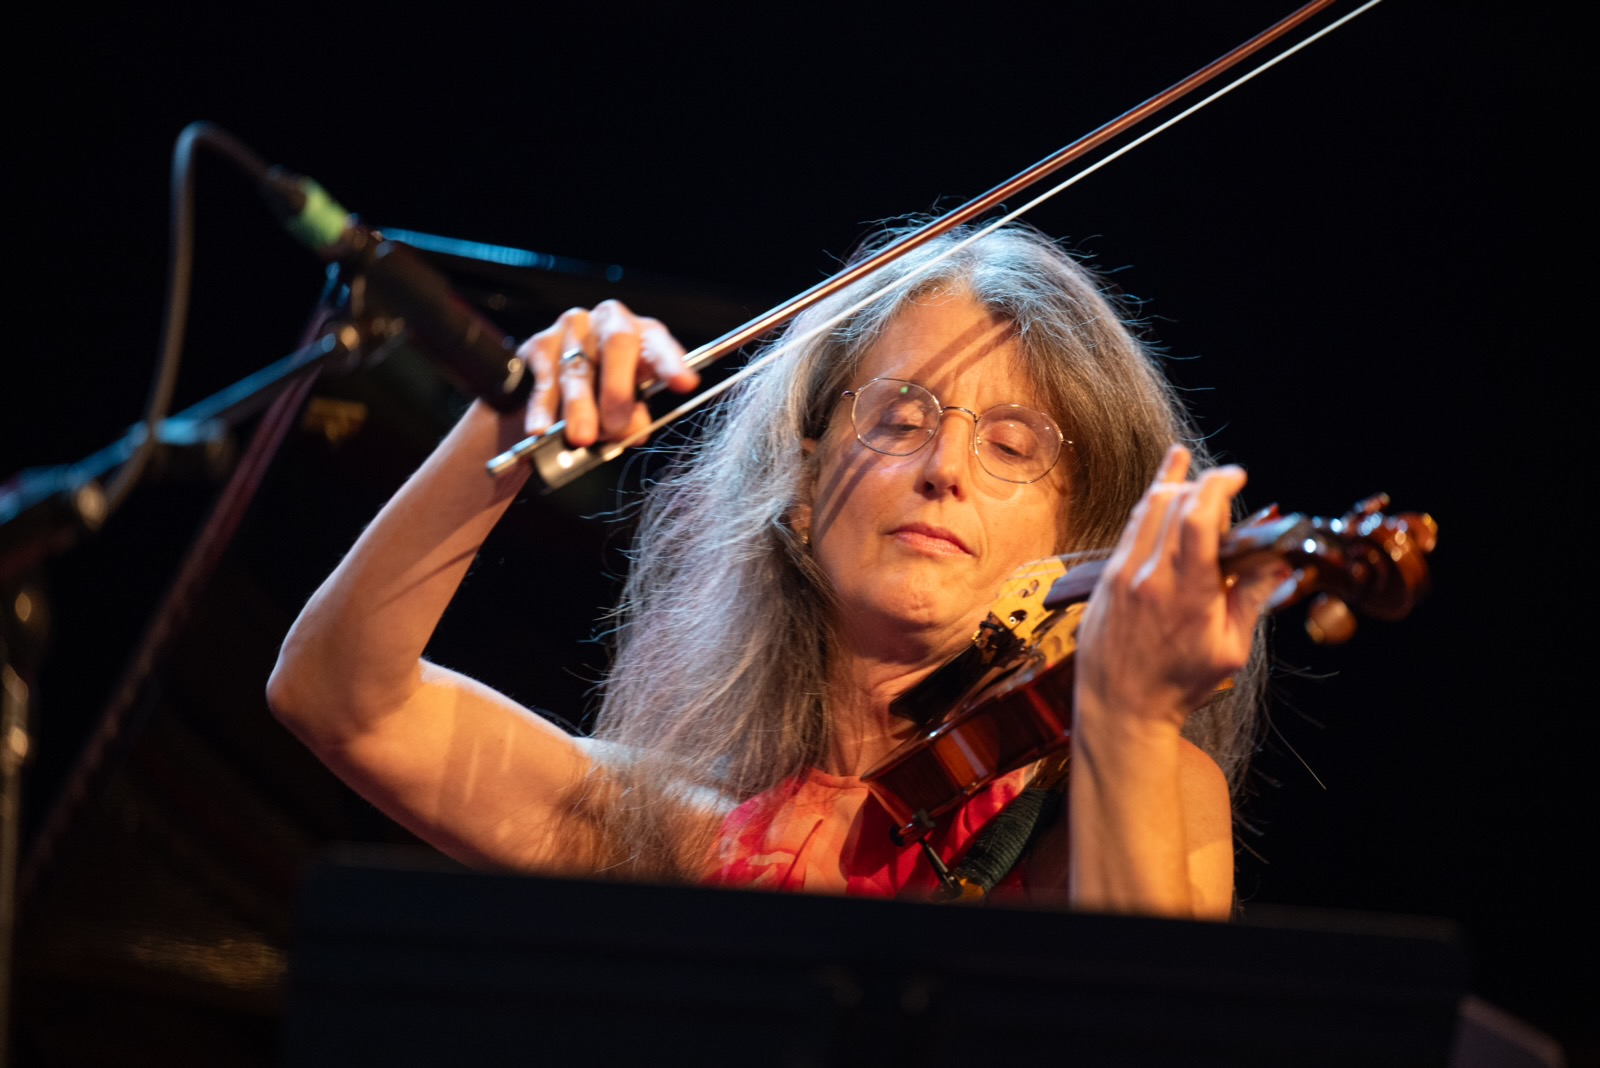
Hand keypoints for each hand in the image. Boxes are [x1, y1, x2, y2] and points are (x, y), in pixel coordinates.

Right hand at [517, 300, 698, 447]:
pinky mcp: (539, 344)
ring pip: (577, 367)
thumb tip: (632, 431)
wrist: (557, 376)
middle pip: (618, 344)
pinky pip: (543, 379)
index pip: (659, 344)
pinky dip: (542, 408)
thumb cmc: (605, 392)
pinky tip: (542, 428)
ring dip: (579, 406)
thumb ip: (635, 416)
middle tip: (616, 425)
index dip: (672, 364)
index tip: (685, 384)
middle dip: (618, 389)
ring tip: (581, 438)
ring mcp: (572, 328)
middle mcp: (609, 321)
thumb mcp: (629, 403)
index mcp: (642, 334)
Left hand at [1075, 444, 1290, 726]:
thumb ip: (1252, 598)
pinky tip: (1165, 483)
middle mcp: (1149, 575)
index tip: (1236, 475)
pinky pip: (1131, 527)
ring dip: (1176, 487)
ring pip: (1148, 509)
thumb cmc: (1179, 683)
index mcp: (1186, 593)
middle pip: (1174, 504)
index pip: (1198, 519)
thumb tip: (1278, 561)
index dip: (1218, 486)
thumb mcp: (1230, 649)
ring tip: (1197, 477)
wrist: (1120, 706)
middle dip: (1204, 488)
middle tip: (1226, 497)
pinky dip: (1151, 503)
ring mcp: (1122, 573)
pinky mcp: (1107, 577)